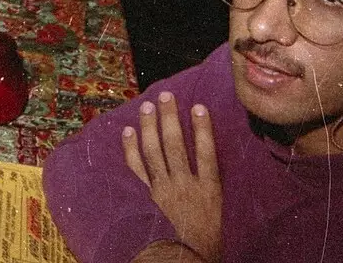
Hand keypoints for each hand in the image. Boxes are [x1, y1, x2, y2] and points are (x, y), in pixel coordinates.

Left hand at [122, 92, 222, 262]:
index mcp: (210, 192)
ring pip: (154, 151)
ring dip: (150, 127)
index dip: (203, 129)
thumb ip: (208, 194)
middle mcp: (185, 185)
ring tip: (147, 106)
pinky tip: (127, 132)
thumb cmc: (203, 244)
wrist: (181, 260)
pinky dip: (130, 148)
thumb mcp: (215, 216)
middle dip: (171, 118)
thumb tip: (204, 170)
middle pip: (177, 145)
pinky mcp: (144, 196)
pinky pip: (135, 168)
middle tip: (166, 96)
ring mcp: (162, 189)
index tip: (199, 107)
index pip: (208, 154)